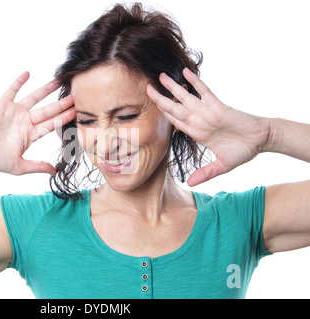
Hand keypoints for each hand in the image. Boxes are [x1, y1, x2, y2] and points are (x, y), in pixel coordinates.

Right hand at [0, 71, 74, 175]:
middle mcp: (25, 121)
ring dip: (46, 90)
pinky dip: (19, 82)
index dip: (64, 118)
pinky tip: (28, 73)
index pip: (51, 124)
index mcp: (30, 135)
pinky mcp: (3, 105)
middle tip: (75, 96)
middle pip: (48, 110)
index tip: (77, 112)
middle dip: (61, 104)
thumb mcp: (20, 166)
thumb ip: (38, 166)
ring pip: (34, 98)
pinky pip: (13, 90)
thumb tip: (55, 172)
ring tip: (59, 81)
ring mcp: (15, 112)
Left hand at [146, 68, 270, 185]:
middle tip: (146, 88)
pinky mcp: (219, 107)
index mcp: (197, 133)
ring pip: (186, 98)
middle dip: (160, 99)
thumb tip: (190, 184)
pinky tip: (185, 72)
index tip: (150, 108)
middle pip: (174, 108)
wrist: (262, 140)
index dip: (162, 114)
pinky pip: (205, 92)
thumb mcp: (222, 166)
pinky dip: (195, 82)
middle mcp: (199, 121)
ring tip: (161, 77)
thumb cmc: (242, 151)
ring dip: (173, 87)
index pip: (174, 122)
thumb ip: (205, 173)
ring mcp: (208, 112)